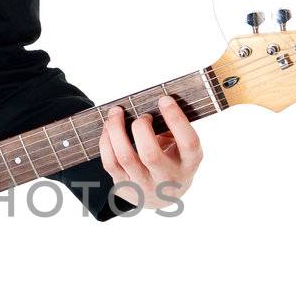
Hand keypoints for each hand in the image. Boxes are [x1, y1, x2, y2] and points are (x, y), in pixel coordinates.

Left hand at [98, 94, 202, 211]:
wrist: (162, 196)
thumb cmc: (172, 160)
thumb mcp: (182, 148)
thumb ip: (173, 128)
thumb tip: (153, 102)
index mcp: (189, 164)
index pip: (188, 142)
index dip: (176, 119)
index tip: (164, 99)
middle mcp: (168, 178)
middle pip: (150, 154)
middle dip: (140, 127)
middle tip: (140, 115)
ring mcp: (145, 185)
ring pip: (125, 157)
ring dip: (116, 129)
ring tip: (115, 113)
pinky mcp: (125, 187)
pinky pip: (110, 162)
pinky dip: (106, 141)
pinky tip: (108, 129)